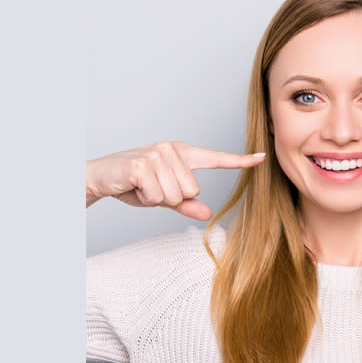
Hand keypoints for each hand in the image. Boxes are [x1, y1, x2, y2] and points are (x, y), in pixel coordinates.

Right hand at [86, 141, 265, 219]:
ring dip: (158, 198)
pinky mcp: (144, 164)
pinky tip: (135, 186)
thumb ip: (186, 204)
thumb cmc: (133, 185)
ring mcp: (158, 154)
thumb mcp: (164, 197)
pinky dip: (146, 197)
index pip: (216, 159)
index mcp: (182, 154)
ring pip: (177, 194)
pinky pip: (160, 195)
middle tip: (152, 188)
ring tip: (143, 186)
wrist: (99, 177)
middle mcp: (172, 149)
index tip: (262, 158)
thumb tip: (208, 213)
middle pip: (194, 190)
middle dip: (172, 197)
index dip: (240, 161)